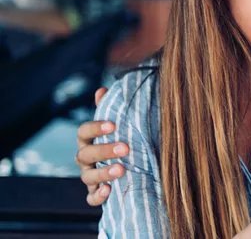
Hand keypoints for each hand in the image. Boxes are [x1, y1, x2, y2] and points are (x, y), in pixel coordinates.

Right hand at [75, 87, 128, 205]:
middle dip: (104, 150)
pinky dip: (98, 195)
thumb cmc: (121, 140)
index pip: (83, 132)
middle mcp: (85, 159)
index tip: (113, 125)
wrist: (132, 167)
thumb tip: (103, 89)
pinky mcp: (95, 193)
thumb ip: (110, 108)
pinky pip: (91, 198)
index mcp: (89, 140)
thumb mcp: (119, 125)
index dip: (95, 127)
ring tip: (122, 169)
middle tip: (125, 147)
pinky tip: (109, 190)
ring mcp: (89, 176)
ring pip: (88, 176)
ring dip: (103, 173)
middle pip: (86, 154)